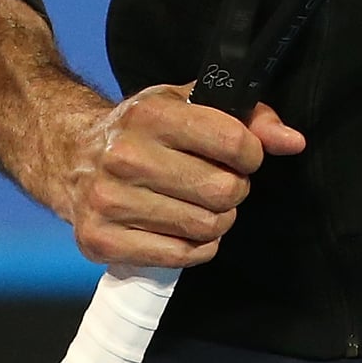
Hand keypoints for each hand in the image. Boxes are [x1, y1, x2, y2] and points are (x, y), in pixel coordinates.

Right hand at [57, 81, 305, 269]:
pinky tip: (182, 228)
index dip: (250, 153)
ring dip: (215, 221)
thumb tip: (293, 141)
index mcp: (149, 114)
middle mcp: (124, 156)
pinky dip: (195, 248)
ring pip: (205, 228)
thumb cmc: (142, 131)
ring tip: (198, 205)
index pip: (233, 141)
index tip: (241, 155)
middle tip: (218, 184)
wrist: (68, 156)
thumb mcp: (187, 105)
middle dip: (234, 191)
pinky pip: (180, 257)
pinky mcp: (100, 239)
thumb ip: (246, 117)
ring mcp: (108, 200)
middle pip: (223, 192)